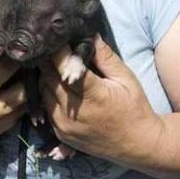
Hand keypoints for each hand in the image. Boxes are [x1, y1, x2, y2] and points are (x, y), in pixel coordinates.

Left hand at [38, 35, 164, 163]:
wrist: (136, 144)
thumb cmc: (134, 107)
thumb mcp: (126, 78)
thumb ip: (105, 57)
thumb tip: (90, 34)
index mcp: (94, 96)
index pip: (64, 67)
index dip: (59, 50)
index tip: (59, 36)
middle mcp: (74, 112)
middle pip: (48, 78)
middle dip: (49, 59)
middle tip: (53, 45)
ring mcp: (64, 125)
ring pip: (43, 92)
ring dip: (46, 76)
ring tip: (55, 63)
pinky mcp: (60, 134)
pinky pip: (46, 107)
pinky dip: (49, 93)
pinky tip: (58, 84)